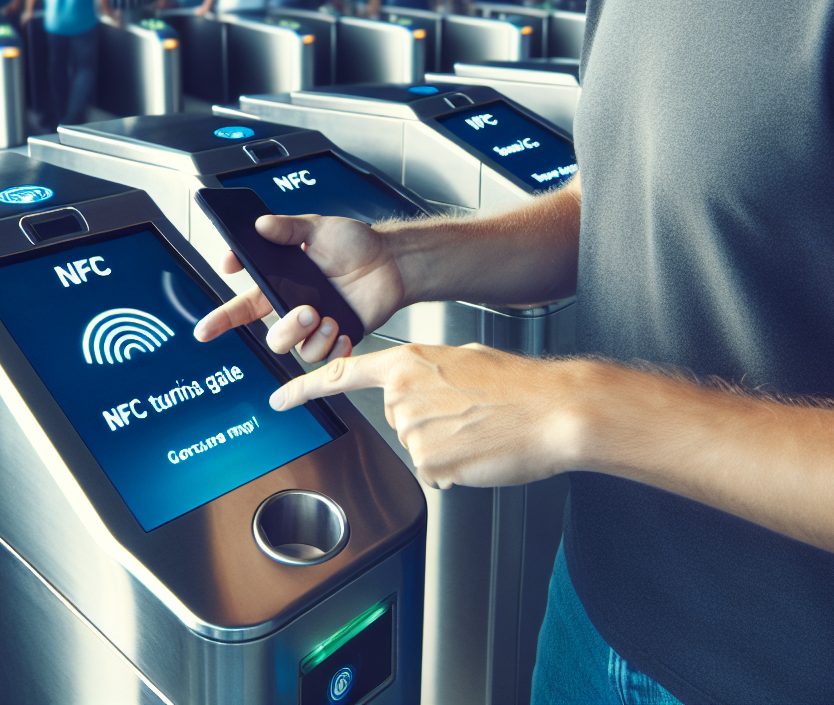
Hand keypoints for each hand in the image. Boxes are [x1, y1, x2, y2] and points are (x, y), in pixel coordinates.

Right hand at [194, 213, 405, 363]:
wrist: (391, 260)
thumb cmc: (354, 244)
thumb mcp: (318, 227)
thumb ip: (288, 228)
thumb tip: (260, 225)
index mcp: (282, 284)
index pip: (243, 307)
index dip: (222, 320)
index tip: (205, 330)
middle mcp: (296, 308)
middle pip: (273, 337)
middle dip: (286, 328)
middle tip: (307, 310)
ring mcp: (317, 326)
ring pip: (298, 351)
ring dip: (312, 338)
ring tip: (330, 319)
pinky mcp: (339, 337)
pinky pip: (328, 358)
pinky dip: (335, 349)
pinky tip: (344, 332)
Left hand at [269, 343, 592, 488]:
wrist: (555, 411)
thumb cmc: (520, 387)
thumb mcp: (466, 361)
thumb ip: (431, 374)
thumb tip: (424, 393)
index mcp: (409, 363)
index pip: (341, 374)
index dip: (304, 388)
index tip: (279, 398)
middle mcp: (403, 395)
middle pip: (399, 419)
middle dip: (430, 422)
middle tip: (469, 414)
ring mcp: (414, 431)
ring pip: (419, 447)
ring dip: (446, 445)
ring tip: (482, 428)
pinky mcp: (430, 463)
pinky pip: (436, 472)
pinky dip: (458, 466)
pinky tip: (481, 450)